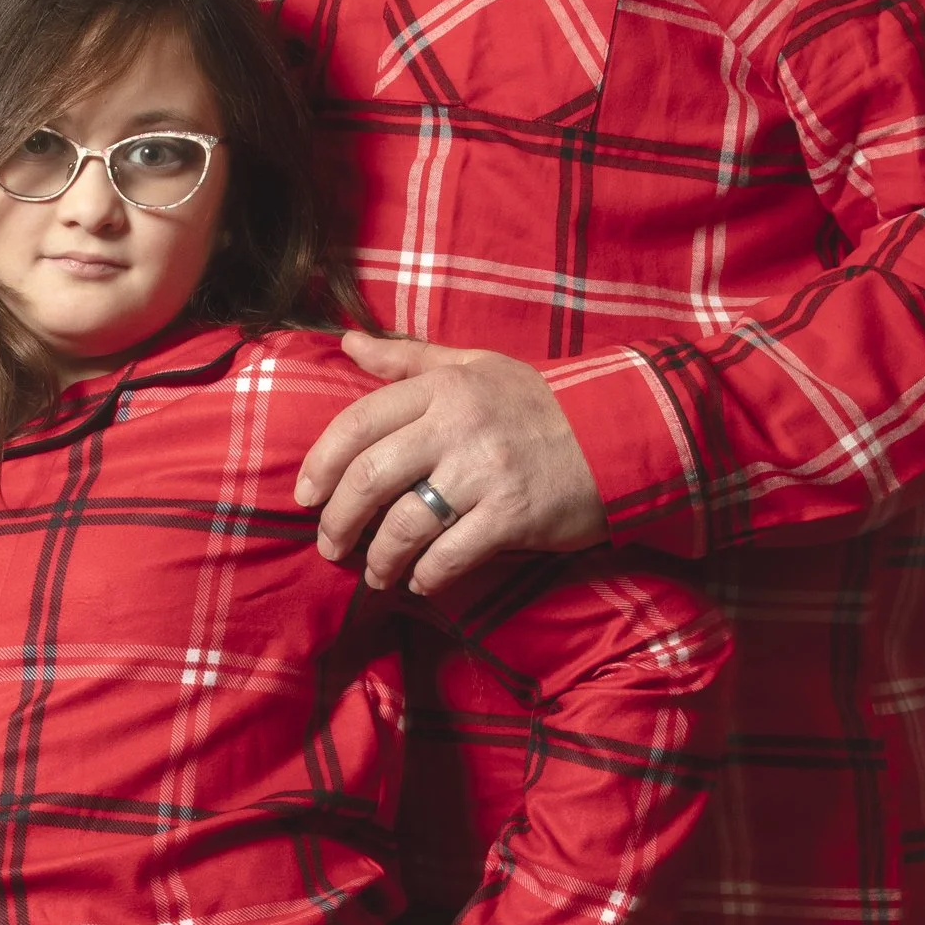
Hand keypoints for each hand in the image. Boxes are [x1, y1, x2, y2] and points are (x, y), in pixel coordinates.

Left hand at [293, 331, 606, 594]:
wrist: (619, 432)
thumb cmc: (538, 403)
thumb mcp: (476, 366)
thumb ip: (408, 359)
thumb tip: (348, 342)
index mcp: (442, 388)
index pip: (356, 423)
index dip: (319, 464)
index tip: (305, 496)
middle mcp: (457, 426)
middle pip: (368, 478)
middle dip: (338, 522)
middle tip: (331, 546)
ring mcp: (485, 472)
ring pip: (404, 525)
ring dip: (379, 559)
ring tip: (376, 573)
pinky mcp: (513, 515)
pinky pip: (450, 557)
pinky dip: (425, 577)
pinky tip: (419, 581)